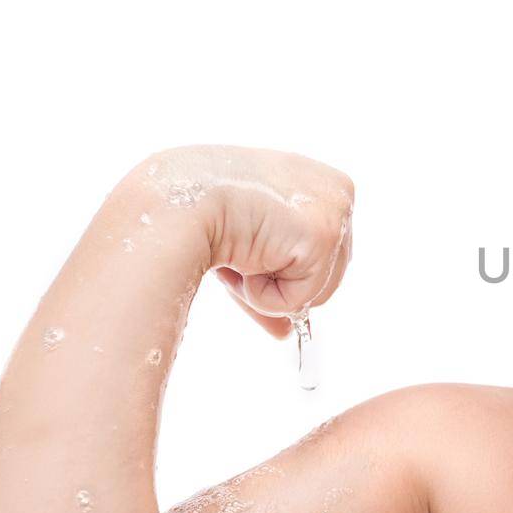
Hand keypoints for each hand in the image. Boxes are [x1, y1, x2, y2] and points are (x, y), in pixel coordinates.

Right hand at [133, 145, 354, 338]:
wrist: (176, 197)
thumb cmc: (200, 210)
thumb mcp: (247, 244)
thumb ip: (273, 281)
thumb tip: (286, 332)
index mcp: (318, 180)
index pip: (323, 248)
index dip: (286, 267)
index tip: (252, 254)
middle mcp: (336, 189)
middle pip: (330, 272)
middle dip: (282, 282)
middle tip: (240, 259)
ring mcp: (335, 212)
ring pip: (318, 290)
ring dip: (270, 287)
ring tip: (240, 254)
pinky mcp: (323, 237)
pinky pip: (301, 299)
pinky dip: (264, 295)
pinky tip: (243, 260)